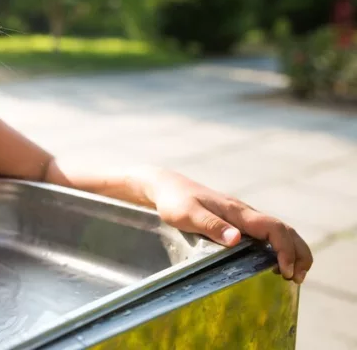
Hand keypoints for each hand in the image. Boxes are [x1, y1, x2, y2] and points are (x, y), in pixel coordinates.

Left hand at [151, 170, 312, 283]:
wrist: (167, 186)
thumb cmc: (175, 201)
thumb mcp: (189, 215)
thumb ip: (212, 226)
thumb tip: (236, 239)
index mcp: (237, 212)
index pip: (274, 228)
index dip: (285, 249)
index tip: (284, 270)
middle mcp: (245, 213)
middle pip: (284, 230)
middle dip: (298, 252)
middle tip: (297, 278)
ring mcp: (243, 217)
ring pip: (279, 232)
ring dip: (292, 251)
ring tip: (293, 275)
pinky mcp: (237, 222)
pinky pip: (267, 235)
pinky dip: (280, 248)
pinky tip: (275, 263)